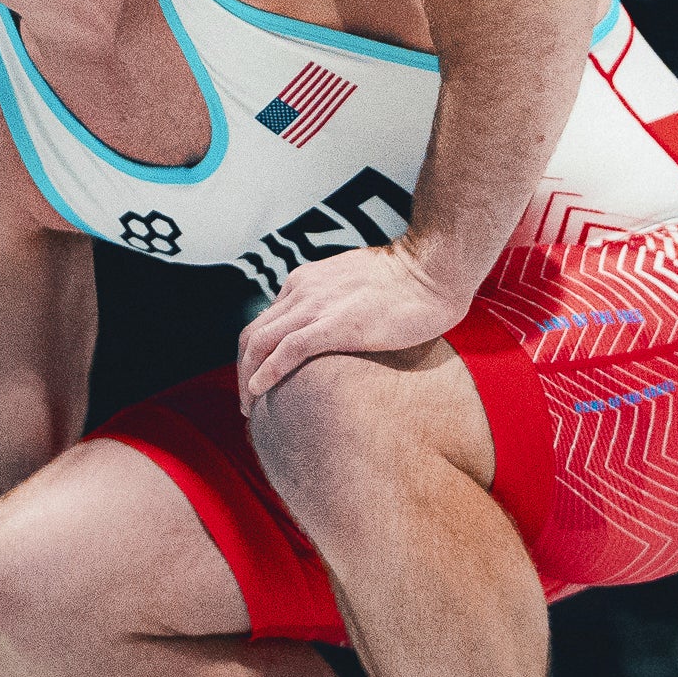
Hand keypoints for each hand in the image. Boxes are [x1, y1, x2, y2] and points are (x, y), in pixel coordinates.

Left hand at [237, 241, 469, 412]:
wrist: (433, 270)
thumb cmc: (408, 283)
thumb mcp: (357, 287)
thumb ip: (338, 305)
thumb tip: (341, 332)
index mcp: (307, 281)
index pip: (266, 320)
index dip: (256, 353)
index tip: (259, 379)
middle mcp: (302, 289)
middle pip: (253, 334)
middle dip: (243, 370)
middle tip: (248, 402)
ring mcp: (316, 306)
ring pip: (260, 343)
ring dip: (248, 378)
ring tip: (250, 407)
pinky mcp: (334, 325)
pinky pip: (286, 351)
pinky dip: (266, 373)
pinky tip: (260, 393)